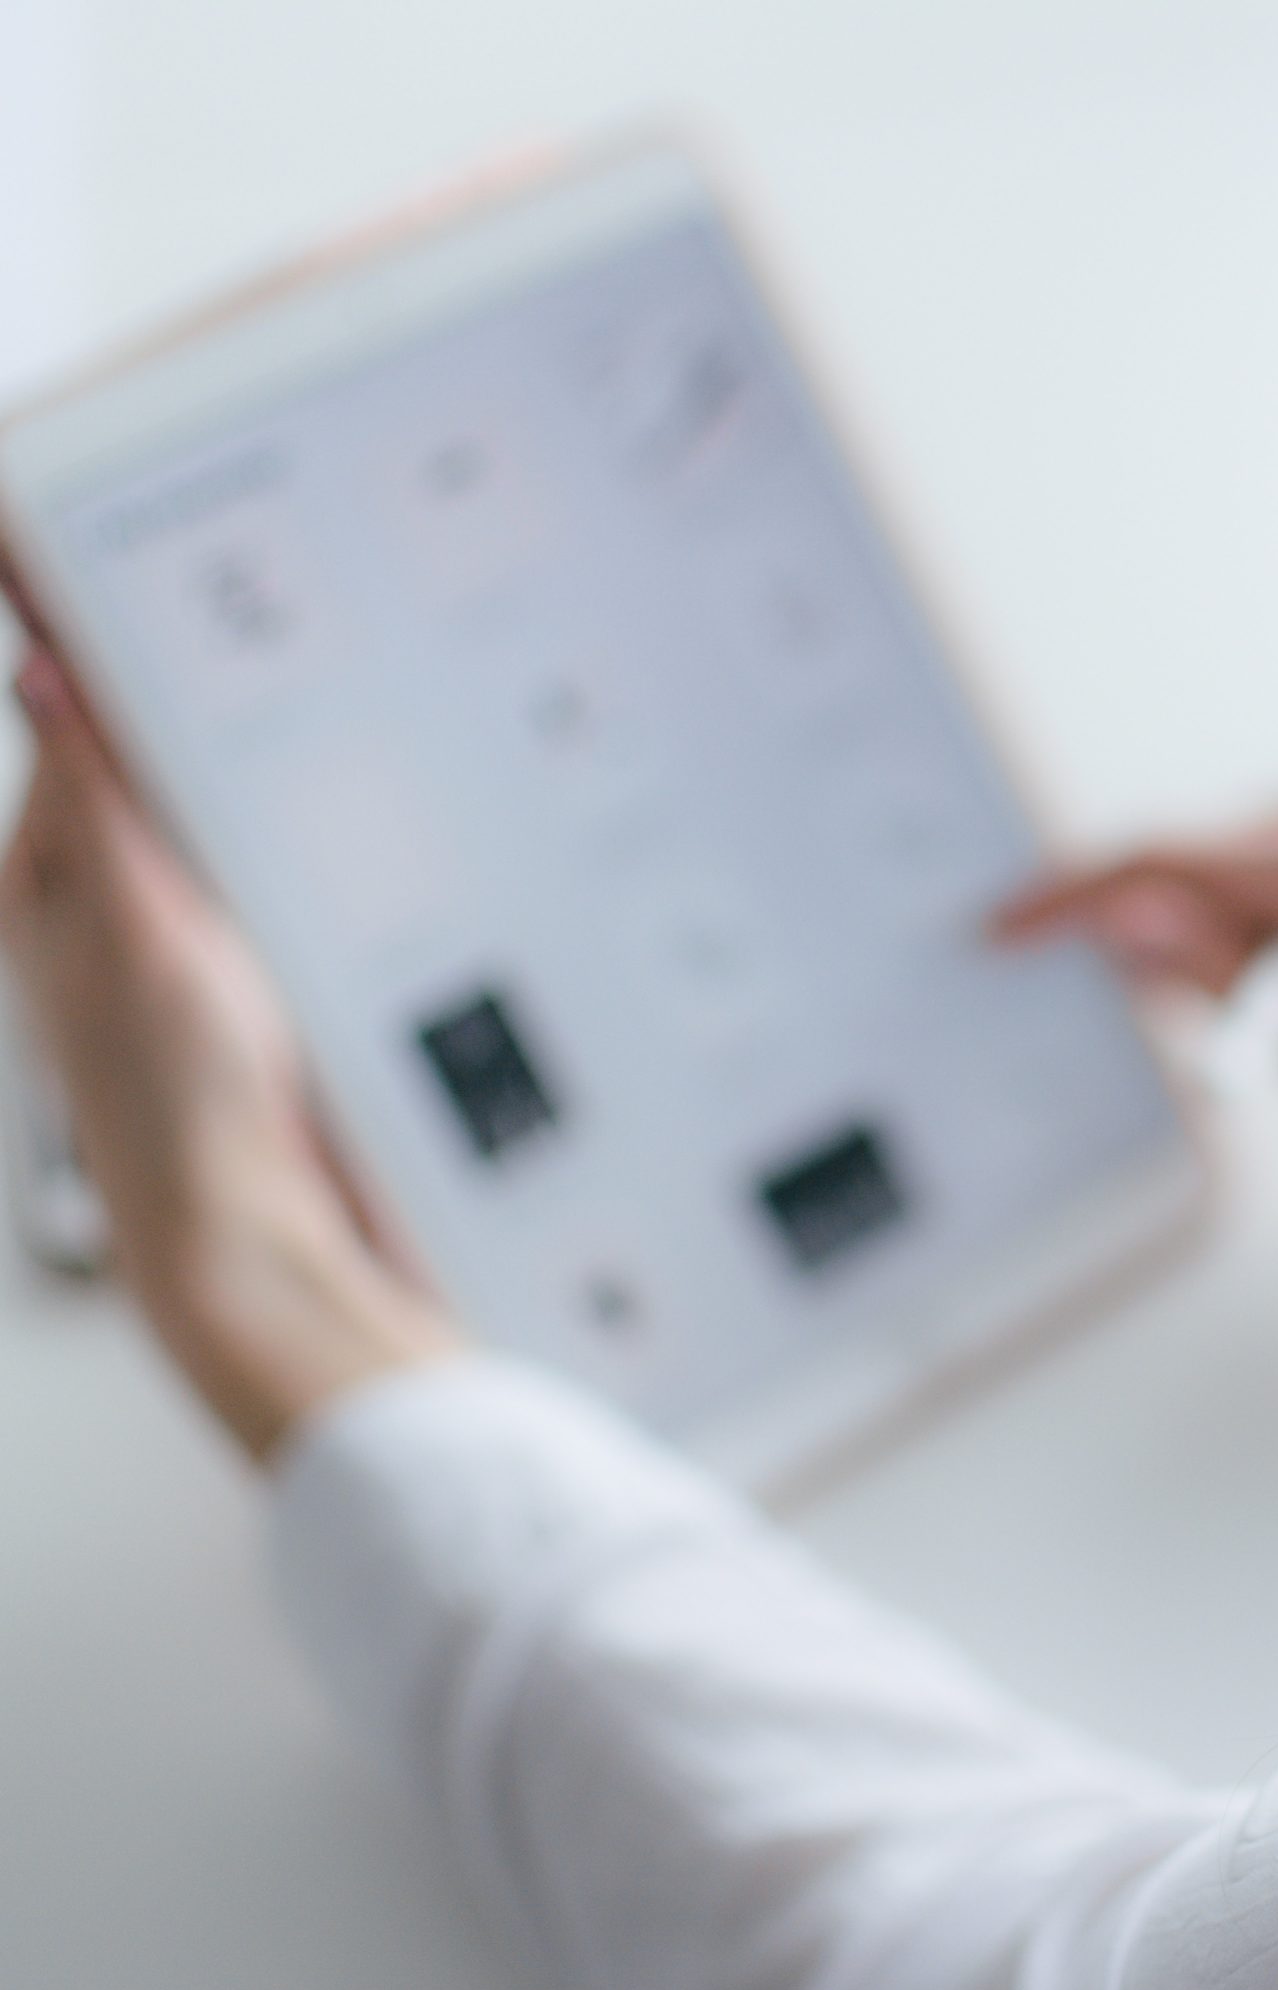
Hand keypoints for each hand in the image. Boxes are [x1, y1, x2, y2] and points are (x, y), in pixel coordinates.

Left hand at [0, 654, 455, 1460]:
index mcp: (45, 890)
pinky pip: (252, 891)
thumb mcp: (139, 924)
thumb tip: (44, 673)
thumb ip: (97, 801)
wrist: (248, 1232)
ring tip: (287, 741)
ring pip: (207, 833)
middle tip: (242, 638)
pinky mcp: (232, 996)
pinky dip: (281, 858)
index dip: (98, 647)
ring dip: (244, 791)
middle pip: (144, 776)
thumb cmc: (180, 1095)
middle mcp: (96, 918)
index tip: (116, 557)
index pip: (70, 732)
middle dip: (187, 717)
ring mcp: (167, 959)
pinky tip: (320, 852)